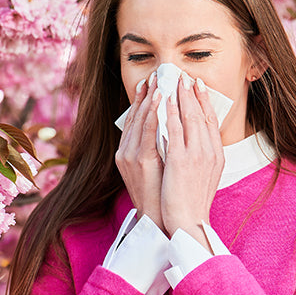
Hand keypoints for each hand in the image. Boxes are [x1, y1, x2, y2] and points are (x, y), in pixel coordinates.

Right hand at [114, 71, 163, 230]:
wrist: (159, 220)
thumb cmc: (163, 196)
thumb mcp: (158, 169)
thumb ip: (159, 149)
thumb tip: (170, 131)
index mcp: (129, 153)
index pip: (136, 120)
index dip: (143, 100)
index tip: (152, 83)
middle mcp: (126, 152)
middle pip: (136, 116)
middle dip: (147, 94)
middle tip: (157, 75)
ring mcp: (130, 156)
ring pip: (140, 120)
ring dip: (150, 98)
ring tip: (159, 81)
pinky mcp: (140, 161)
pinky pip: (147, 132)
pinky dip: (153, 114)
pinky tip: (160, 100)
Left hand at [161, 74, 223, 245]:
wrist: (188, 222)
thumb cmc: (192, 203)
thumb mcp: (204, 177)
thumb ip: (202, 158)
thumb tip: (195, 144)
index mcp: (217, 155)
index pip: (212, 121)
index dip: (205, 101)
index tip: (198, 86)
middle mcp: (209, 152)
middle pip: (202, 114)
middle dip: (192, 93)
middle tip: (185, 76)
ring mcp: (196, 155)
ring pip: (188, 117)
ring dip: (180, 96)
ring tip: (173, 80)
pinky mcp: (180, 159)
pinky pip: (174, 129)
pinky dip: (169, 112)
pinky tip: (163, 99)